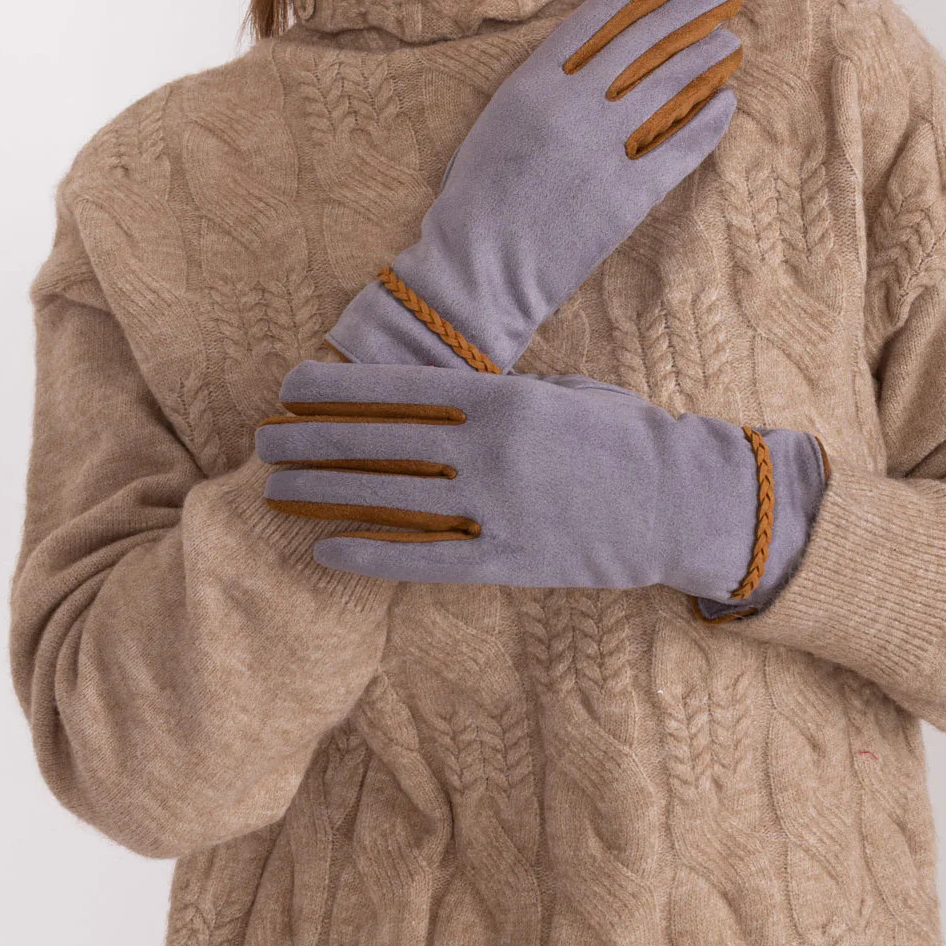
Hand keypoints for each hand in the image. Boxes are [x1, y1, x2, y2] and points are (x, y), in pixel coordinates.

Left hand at [256, 359, 828, 609]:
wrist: (682, 500)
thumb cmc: (620, 435)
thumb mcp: (557, 390)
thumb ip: (491, 393)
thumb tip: (421, 394)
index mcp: (500, 398)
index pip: (395, 389)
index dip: (334, 389)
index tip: (288, 386)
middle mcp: (488, 450)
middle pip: (377, 443)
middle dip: (311, 440)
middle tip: (263, 439)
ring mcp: (496, 507)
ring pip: (388, 499)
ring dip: (324, 493)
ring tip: (277, 490)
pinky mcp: (507, 559)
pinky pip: (423, 559)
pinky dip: (370, 554)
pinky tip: (327, 549)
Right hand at [324, 0, 743, 373]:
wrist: (477, 270)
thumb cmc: (478, 198)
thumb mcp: (499, 123)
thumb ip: (543, 85)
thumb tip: (592, 52)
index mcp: (533, 82)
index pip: (602, 15)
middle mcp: (570, 107)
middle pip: (644, 41)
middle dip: (689, 7)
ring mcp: (600, 150)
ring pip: (669, 86)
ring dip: (706, 57)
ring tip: (732, 39)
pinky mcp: (625, 196)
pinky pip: (679, 148)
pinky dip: (707, 121)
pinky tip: (726, 100)